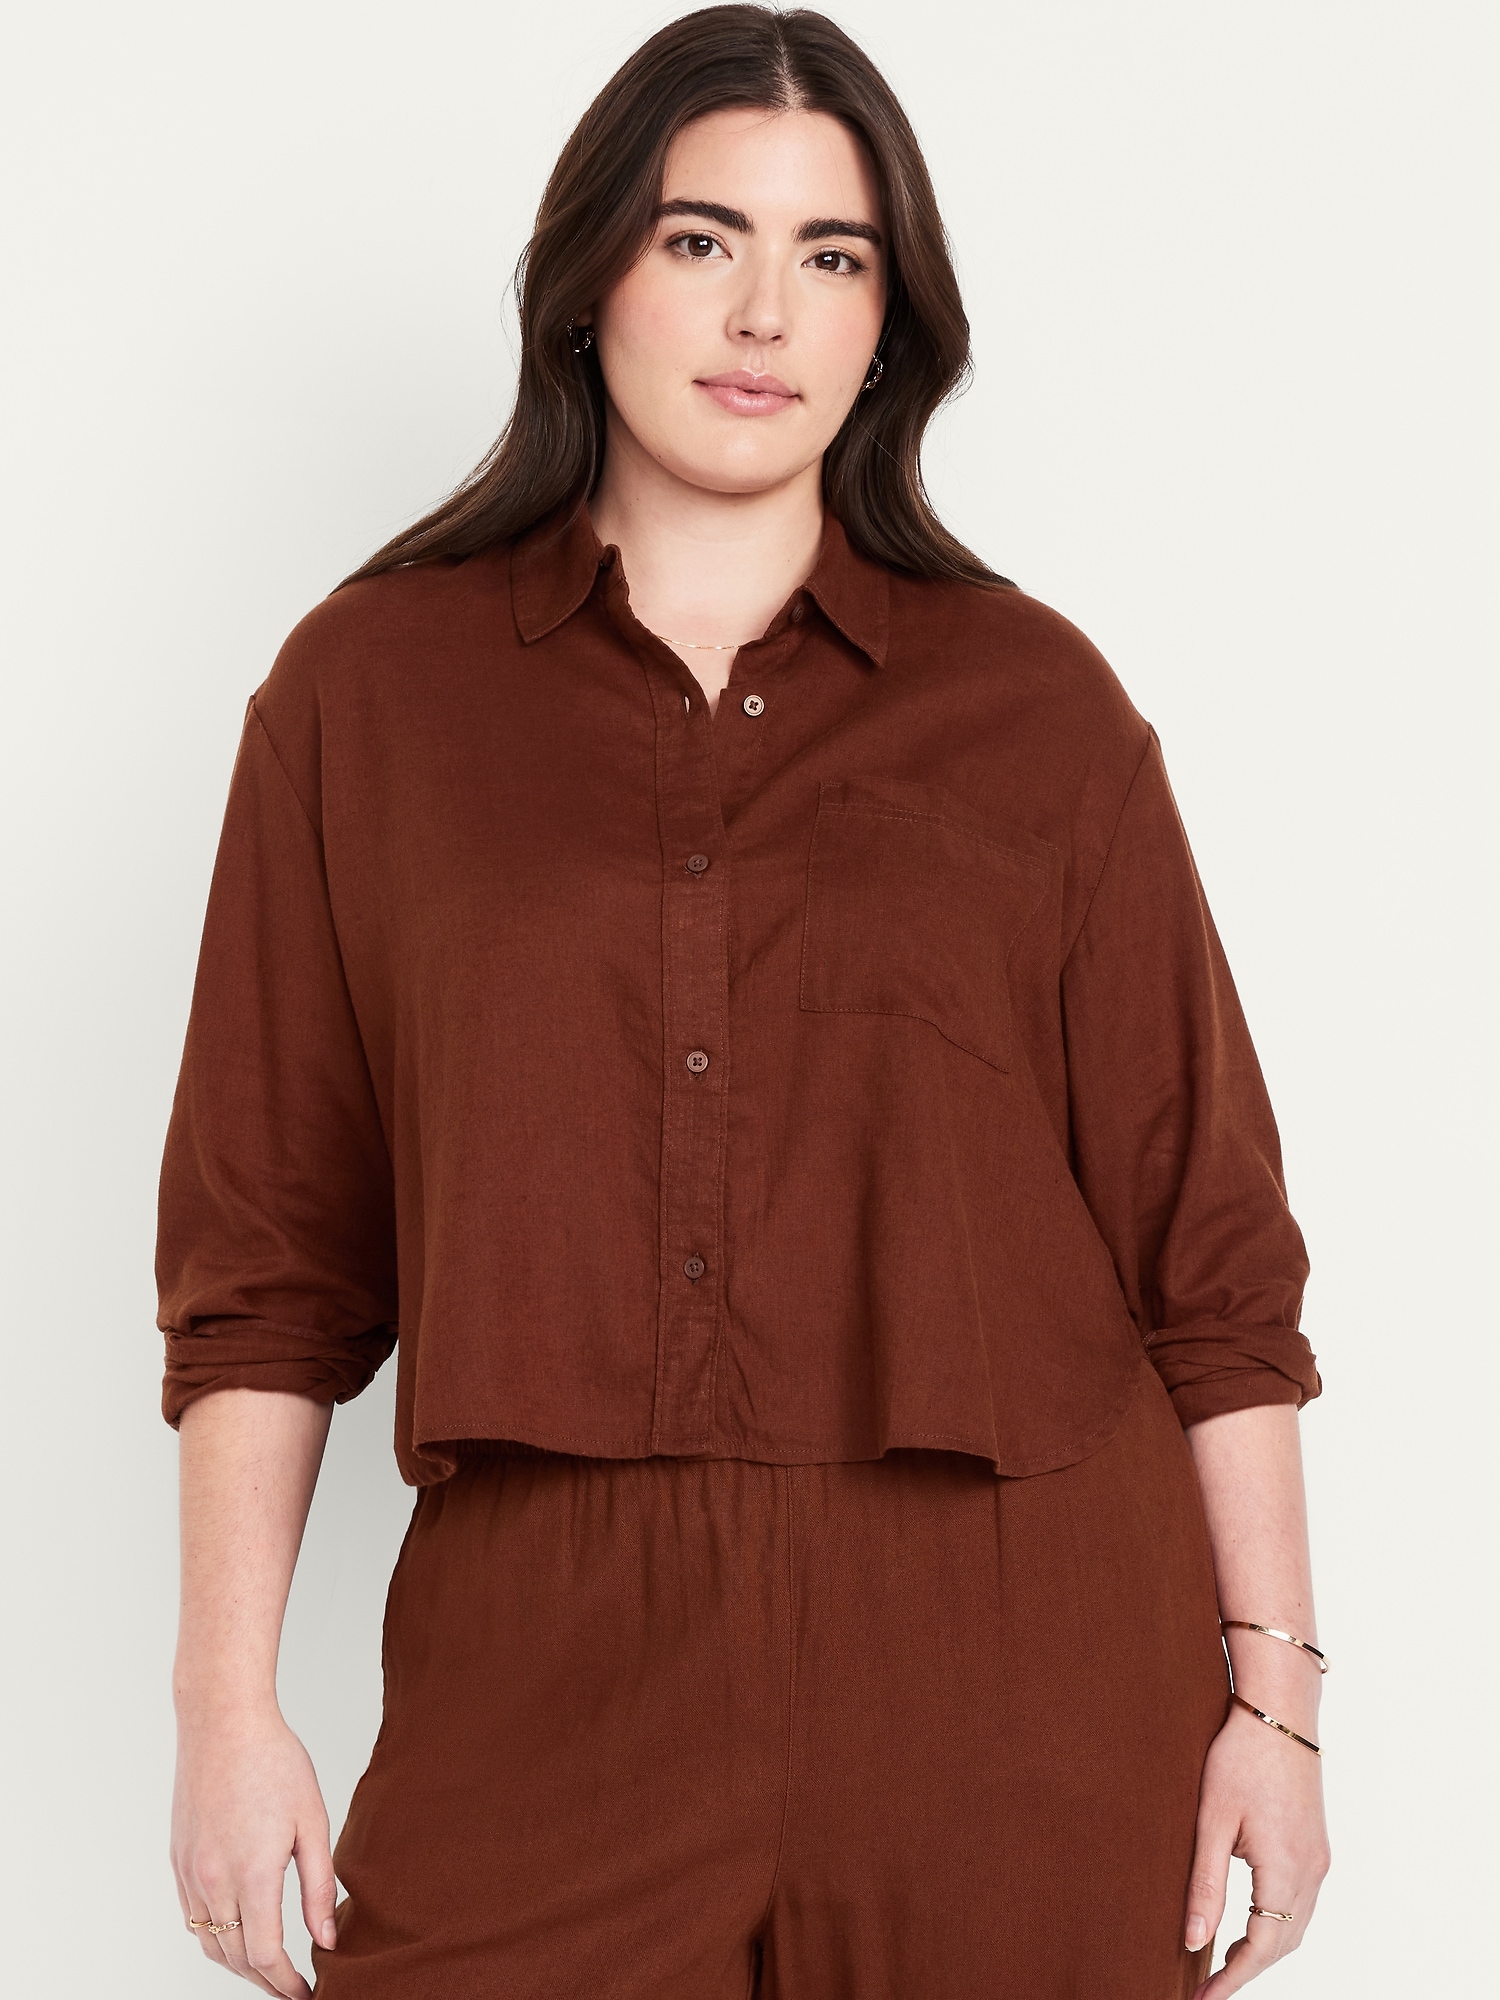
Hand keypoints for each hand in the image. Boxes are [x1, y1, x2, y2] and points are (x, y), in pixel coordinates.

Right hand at [171, 1706, 337, 1997]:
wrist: (222, 1723)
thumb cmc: (273, 1762)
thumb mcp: (312, 1821)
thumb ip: (318, 1885)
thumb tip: (324, 1938)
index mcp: (252, 1874)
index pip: (266, 1955)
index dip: (287, 1983)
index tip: (307, 1992)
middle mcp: (213, 1881)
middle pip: (236, 1958)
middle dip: (266, 1980)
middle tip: (292, 1986)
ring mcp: (190, 1873)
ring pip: (210, 1943)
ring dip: (238, 1964)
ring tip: (269, 1967)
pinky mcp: (178, 1861)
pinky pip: (193, 1918)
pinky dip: (215, 1936)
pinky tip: (237, 1931)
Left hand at [1185, 1699, 1329, 1994]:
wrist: (1279, 1711)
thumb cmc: (1239, 1755)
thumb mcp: (1212, 1820)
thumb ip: (1204, 1884)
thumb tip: (1193, 1941)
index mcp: (1286, 1869)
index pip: (1262, 1948)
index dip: (1233, 1979)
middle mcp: (1311, 1870)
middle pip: (1284, 1944)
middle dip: (1248, 1970)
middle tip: (1209, 1988)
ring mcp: (1318, 1857)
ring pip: (1296, 1926)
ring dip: (1264, 1949)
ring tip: (1224, 1963)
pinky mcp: (1316, 1844)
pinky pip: (1301, 1901)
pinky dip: (1278, 1924)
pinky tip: (1250, 1923)